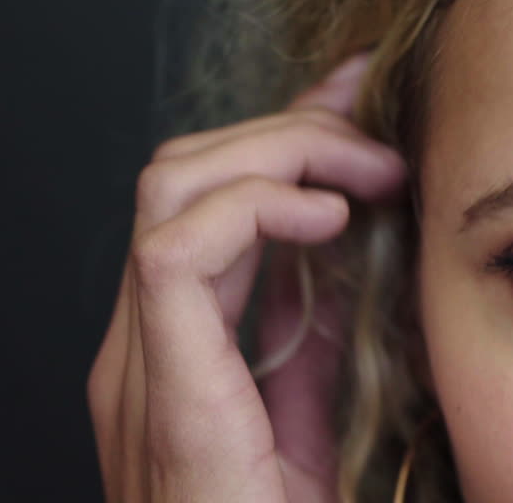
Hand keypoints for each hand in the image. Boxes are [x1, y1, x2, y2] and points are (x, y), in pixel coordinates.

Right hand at [88, 52, 407, 501]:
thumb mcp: (318, 410)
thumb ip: (319, 326)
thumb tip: (353, 233)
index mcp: (174, 343)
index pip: (204, 196)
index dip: (279, 133)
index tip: (353, 102)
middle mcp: (142, 340)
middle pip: (181, 172)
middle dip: (281, 130)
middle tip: (373, 142)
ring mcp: (140, 363)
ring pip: (169, 186)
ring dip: (272, 153)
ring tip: (358, 176)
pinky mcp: (162, 390)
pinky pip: (177, 251)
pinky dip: (252, 209)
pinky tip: (324, 220)